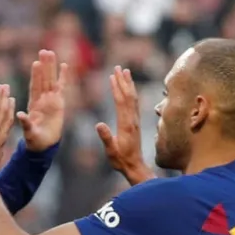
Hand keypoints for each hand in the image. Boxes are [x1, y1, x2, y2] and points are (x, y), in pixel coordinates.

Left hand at [17, 49, 67, 152]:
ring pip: (51, 80)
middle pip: (43, 79)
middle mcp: (41, 99)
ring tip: (50, 52)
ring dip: (51, 67)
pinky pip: (61, 87)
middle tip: (44, 51)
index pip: (35, 87)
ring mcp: (50, 100)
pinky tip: (64, 65)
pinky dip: (63, 77)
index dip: (36, 76)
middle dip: (44, 66)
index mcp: (33, 105)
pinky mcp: (59, 103)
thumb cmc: (34, 140)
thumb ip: (26, 123)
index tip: (36, 63)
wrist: (44, 145)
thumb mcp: (29, 132)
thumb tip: (21, 114)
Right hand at [95, 67, 153, 184]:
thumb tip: (99, 124)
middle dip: (123, 81)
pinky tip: (129, 88)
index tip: (112, 76)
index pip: (121, 102)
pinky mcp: (135, 122)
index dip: (116, 88)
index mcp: (126, 125)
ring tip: (125, 71)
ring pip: (133, 98)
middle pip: (128, 96)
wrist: (135, 166)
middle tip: (119, 67)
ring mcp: (135, 120)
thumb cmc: (121, 160)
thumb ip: (105, 138)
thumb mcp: (110, 151)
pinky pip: (134, 104)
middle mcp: (132, 120)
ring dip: (129, 84)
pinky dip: (131, 92)